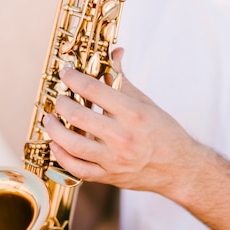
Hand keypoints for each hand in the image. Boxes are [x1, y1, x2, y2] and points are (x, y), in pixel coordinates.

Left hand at [43, 48, 201, 199]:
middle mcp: (123, 137)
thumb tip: (114, 53)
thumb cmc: (164, 132)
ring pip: (72, 145)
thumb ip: (123, 80)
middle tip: (58, 99)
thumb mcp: (146, 103)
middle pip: (78, 116)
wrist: (179, 168)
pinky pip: (77, 168)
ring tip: (50, 119)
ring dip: (54, 129)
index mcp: (133, 114)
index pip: (93, 90)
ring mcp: (114, 160)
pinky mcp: (109, 176)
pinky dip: (62, 156)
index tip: (65, 73)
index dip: (73, 78)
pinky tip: (56, 144)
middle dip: (61, 104)